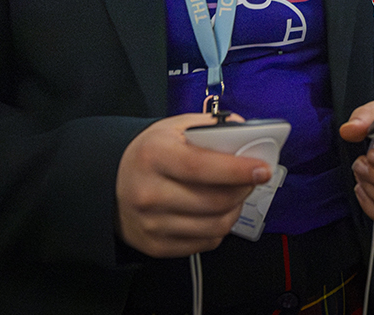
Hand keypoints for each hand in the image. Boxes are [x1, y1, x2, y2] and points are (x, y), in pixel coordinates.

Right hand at [115, 112, 270, 257]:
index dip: (236, 169)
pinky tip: (217, 211)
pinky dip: (220, 228)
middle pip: (213, 200)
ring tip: (236, 195)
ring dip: (235, 210)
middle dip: (243, 190)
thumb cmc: (151, 151)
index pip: (202, 166)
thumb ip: (210, 127)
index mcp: (154, 155)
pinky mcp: (156, 245)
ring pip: (214, 226)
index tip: (262, 169)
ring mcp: (151, 223)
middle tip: (252, 179)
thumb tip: (245, 132)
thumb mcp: (174, 127)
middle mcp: (149, 192)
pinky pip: (204, 243)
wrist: (112, 182)